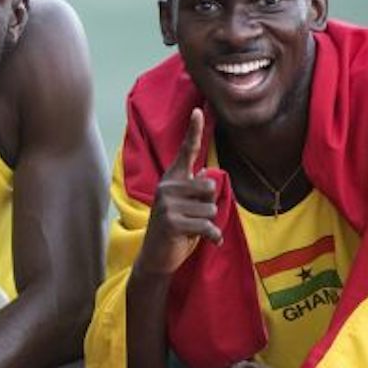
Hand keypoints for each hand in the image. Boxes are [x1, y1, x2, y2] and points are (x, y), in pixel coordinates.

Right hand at [138, 108, 220, 277]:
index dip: (194, 131)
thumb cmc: (175, 229)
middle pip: (210, 187)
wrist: (156, 257)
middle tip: (193, 218)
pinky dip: (212, 237)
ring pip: (210, 208)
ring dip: (208, 223)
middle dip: (209, 206)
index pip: (186, 152)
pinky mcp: (171, 222)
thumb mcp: (185, 206)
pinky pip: (207, 225)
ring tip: (191, 229)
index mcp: (172, 180)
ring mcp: (167, 204)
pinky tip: (208, 241)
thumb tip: (206, 175)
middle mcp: (167, 187)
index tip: (200, 110)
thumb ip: (193, 189)